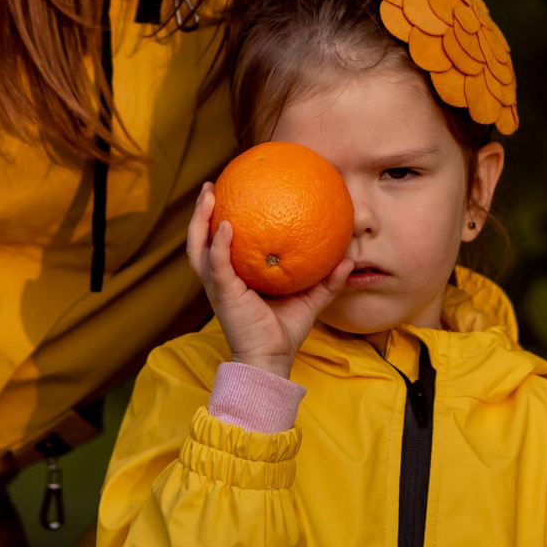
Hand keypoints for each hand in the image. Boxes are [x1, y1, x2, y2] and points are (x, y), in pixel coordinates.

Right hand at [186, 184, 353, 379]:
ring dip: (199, 220)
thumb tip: (349, 258)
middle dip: (201, 213)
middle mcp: (221, 278)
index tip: (230, 196)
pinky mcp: (221, 293)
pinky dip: (218, 244)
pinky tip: (226, 226)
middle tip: (210, 188)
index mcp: (236, 277)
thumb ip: (327, 280)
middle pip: (200, 240)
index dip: (219, 221)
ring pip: (197, 247)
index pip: (222, 245)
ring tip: (209, 195)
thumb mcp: (310, 301)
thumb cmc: (284, 332)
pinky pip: (215, 264)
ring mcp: (218, 285)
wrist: (270, 359)